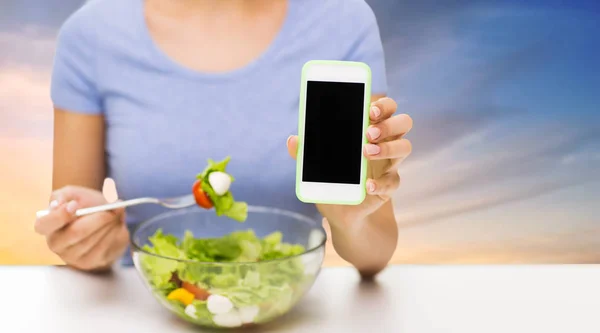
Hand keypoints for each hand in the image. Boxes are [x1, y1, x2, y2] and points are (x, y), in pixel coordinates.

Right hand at [34, 186, 128, 271]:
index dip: (58, 216)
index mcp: (47, 226)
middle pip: (75, 233)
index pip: (43, 225)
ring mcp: (72, 257)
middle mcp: (56, 244)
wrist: (107, 220)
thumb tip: (58, 204)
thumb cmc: (87, 206)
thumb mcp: (76, 194)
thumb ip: (68, 195)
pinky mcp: (89, 263)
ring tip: (114, 215)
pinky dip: (113, 234)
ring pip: (92, 241)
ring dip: (108, 225)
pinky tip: (115, 226)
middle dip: (97, 219)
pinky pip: (104, 248)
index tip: (74, 206)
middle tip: (110, 210)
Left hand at [287, 96, 412, 225]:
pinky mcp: (390, 185)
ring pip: (405, 147)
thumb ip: (306, 151)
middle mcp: (385, 142)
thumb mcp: (316, 163)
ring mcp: (390, 163)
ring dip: (388, 147)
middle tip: (368, 132)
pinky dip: (381, 182)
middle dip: (388, 124)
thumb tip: (292, 140)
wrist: (341, 210)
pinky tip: (367, 185)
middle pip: (403, 122)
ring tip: (366, 152)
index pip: (387, 108)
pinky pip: (393, 181)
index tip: (369, 109)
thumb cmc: (333, 176)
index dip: (383, 105)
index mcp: (371, 128)